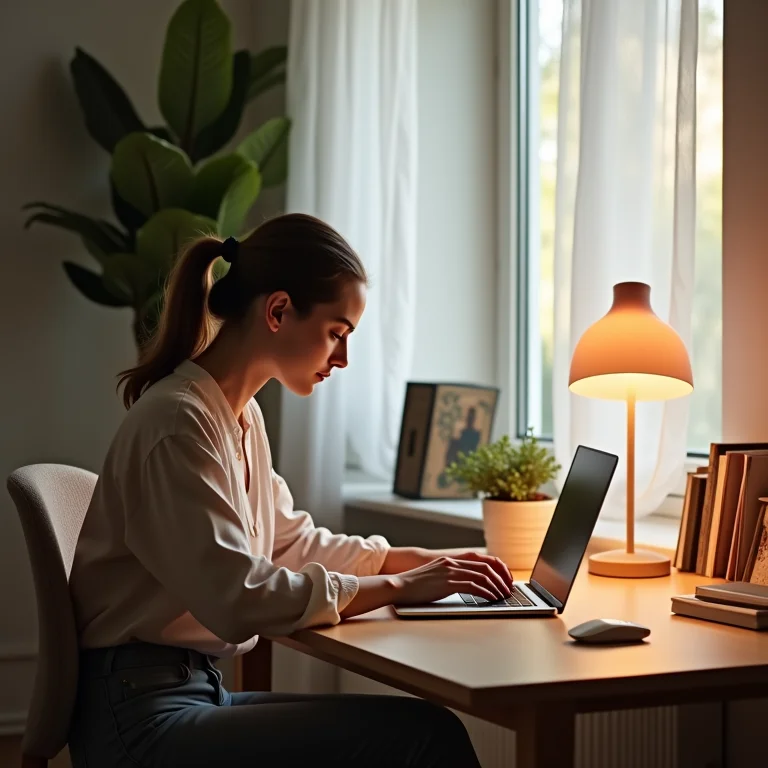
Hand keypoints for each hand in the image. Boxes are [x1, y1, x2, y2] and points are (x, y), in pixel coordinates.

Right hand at [391, 554, 513, 605]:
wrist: (399, 586)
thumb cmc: (414, 586)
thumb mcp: (434, 577)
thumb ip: (448, 577)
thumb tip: (464, 587)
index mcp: (450, 561)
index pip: (480, 561)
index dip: (495, 570)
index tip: (504, 580)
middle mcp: (452, 563)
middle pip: (485, 567)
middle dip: (500, 579)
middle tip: (508, 589)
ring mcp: (450, 572)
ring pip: (482, 576)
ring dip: (496, 587)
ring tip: (503, 596)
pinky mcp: (448, 583)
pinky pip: (474, 586)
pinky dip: (486, 592)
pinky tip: (492, 599)